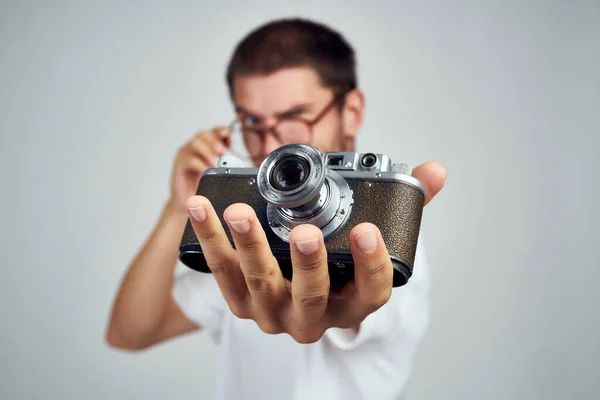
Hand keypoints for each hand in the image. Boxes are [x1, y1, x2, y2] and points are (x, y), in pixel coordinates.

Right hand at [169, 127, 230, 212]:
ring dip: (207, 151)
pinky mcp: (179, 165)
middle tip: (223, 151)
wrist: (186, 201)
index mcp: (205, 146)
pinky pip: (188, 159)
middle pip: (204, 134)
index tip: (230, 139)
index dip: (221, 132)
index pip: (213, 132)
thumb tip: (240, 165)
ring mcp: (185, 154)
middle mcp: (194, 148)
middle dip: (215, 140)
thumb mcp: (217, 175)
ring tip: (215, 162)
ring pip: (195, 143)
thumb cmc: (202, 186)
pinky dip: (199, 164)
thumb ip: (226, 166)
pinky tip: (206, 169)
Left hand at [185, 161, 446, 342]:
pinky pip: (223, 274)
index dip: (372, 265)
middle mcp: (315, 316)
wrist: (301, 291)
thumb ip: (403, 205)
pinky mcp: (241, 302)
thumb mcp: (372, 240)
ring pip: (260, 285)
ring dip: (248, 248)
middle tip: (304, 232)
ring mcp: (275, 313)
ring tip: (238, 211)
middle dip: (308, 265)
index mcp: (353, 302)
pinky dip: (211, 241)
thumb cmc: (340, 263)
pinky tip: (203, 209)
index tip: (368, 231)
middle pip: (312, 296)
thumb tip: (434, 170)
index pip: (372, 292)